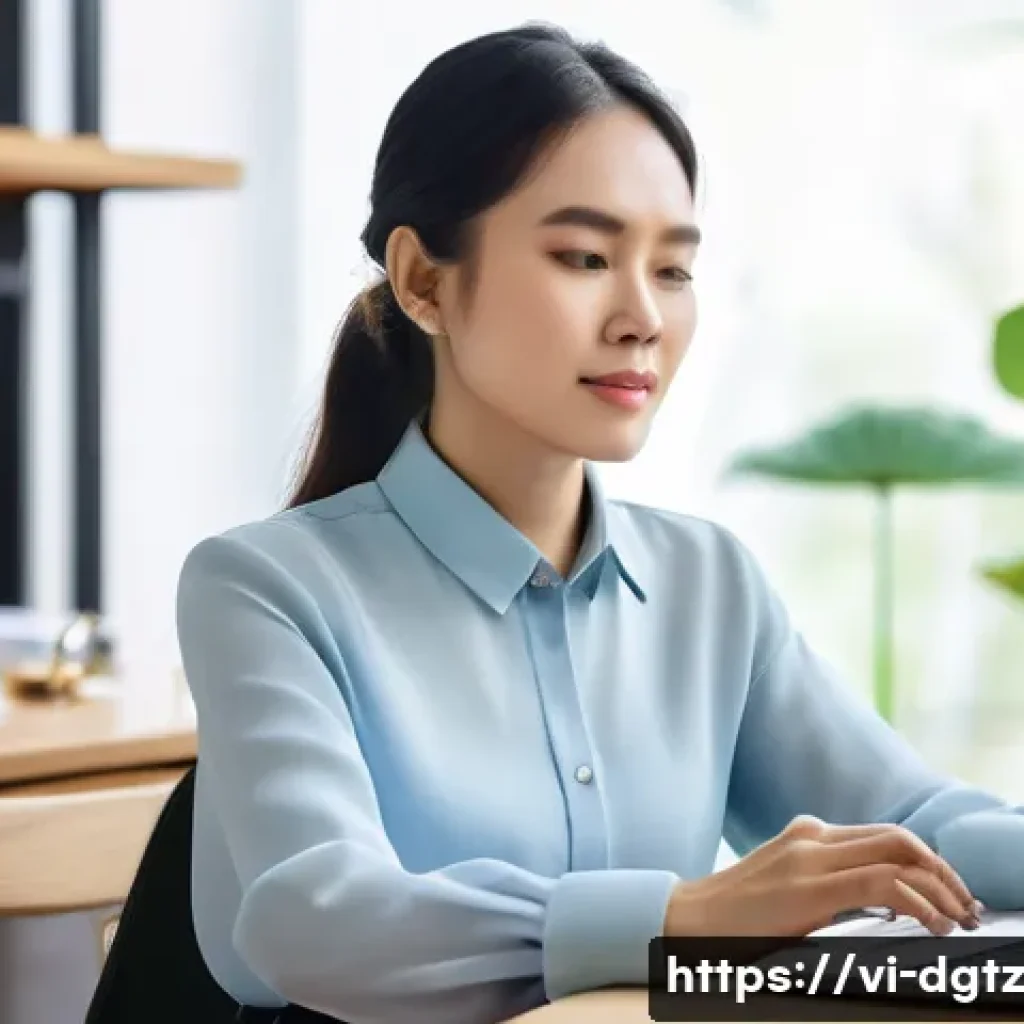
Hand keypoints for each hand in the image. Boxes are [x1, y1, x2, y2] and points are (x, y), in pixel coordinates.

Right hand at [665, 815, 981, 937]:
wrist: (690, 920)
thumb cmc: (738, 915)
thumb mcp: (788, 885)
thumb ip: (826, 879)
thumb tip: (881, 898)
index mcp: (809, 833)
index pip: (886, 836)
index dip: (928, 861)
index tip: (950, 893)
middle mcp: (812, 835)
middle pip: (899, 838)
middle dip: (943, 870)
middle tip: (965, 904)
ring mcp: (809, 856)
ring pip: (897, 855)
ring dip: (939, 886)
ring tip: (958, 917)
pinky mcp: (809, 887)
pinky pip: (881, 882)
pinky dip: (917, 901)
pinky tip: (930, 922)